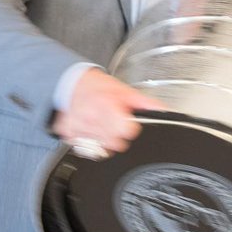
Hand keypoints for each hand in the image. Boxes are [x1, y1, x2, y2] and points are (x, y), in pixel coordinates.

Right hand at [52, 68, 166, 157]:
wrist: (73, 83)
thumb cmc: (99, 87)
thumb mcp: (125, 91)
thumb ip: (145, 103)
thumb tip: (163, 110)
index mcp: (107, 106)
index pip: (125, 132)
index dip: (129, 130)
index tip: (127, 125)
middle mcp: (91, 117)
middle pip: (113, 144)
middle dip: (116, 137)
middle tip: (113, 124)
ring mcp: (78, 127)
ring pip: (98, 149)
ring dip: (102, 140)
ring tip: (101, 124)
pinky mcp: (68, 133)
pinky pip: (83, 147)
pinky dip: (88, 140)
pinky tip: (90, 129)